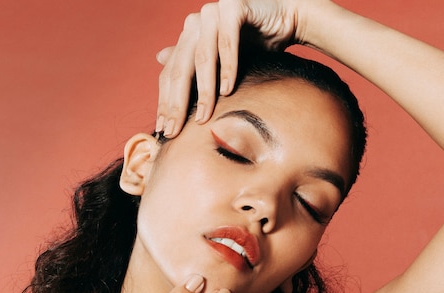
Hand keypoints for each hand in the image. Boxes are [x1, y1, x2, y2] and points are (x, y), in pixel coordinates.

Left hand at [155, 0, 311, 136]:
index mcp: (187, 35)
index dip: (165, 102)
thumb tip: (158, 57)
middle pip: (181, 68)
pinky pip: (228, 43)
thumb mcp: (220, 59)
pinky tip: (227, 90)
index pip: (170, 73)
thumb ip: (193, 62)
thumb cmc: (254, 41)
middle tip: (175, 130)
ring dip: (203, 91)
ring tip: (203, 117)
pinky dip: (228, 68)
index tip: (163, 130)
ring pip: (203, 58)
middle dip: (176, 103)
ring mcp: (212, 13)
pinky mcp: (232, 6)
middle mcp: (195, 23)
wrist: (285, 17)